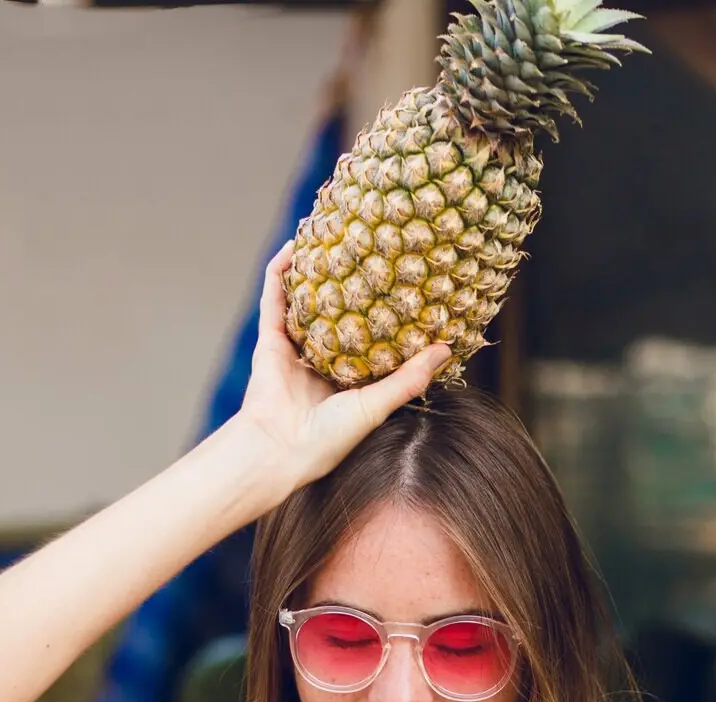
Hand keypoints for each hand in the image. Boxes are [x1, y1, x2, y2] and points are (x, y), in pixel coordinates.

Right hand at [232, 246, 450, 508]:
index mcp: (346, 381)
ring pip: (304, 301)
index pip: (369, 339)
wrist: (279, 450)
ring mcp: (293, 349)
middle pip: (336, 314)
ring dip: (314, 271)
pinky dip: (281, 271)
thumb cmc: (328, 439)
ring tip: (331, 237)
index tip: (404, 289)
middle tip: (369, 252)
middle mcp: (319, 362)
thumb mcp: (378, 405)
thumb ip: (409, 377)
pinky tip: (296, 244)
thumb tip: (446, 349)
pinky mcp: (269, 341)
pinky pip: (274, 297)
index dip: (384, 315)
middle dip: (350, 286)